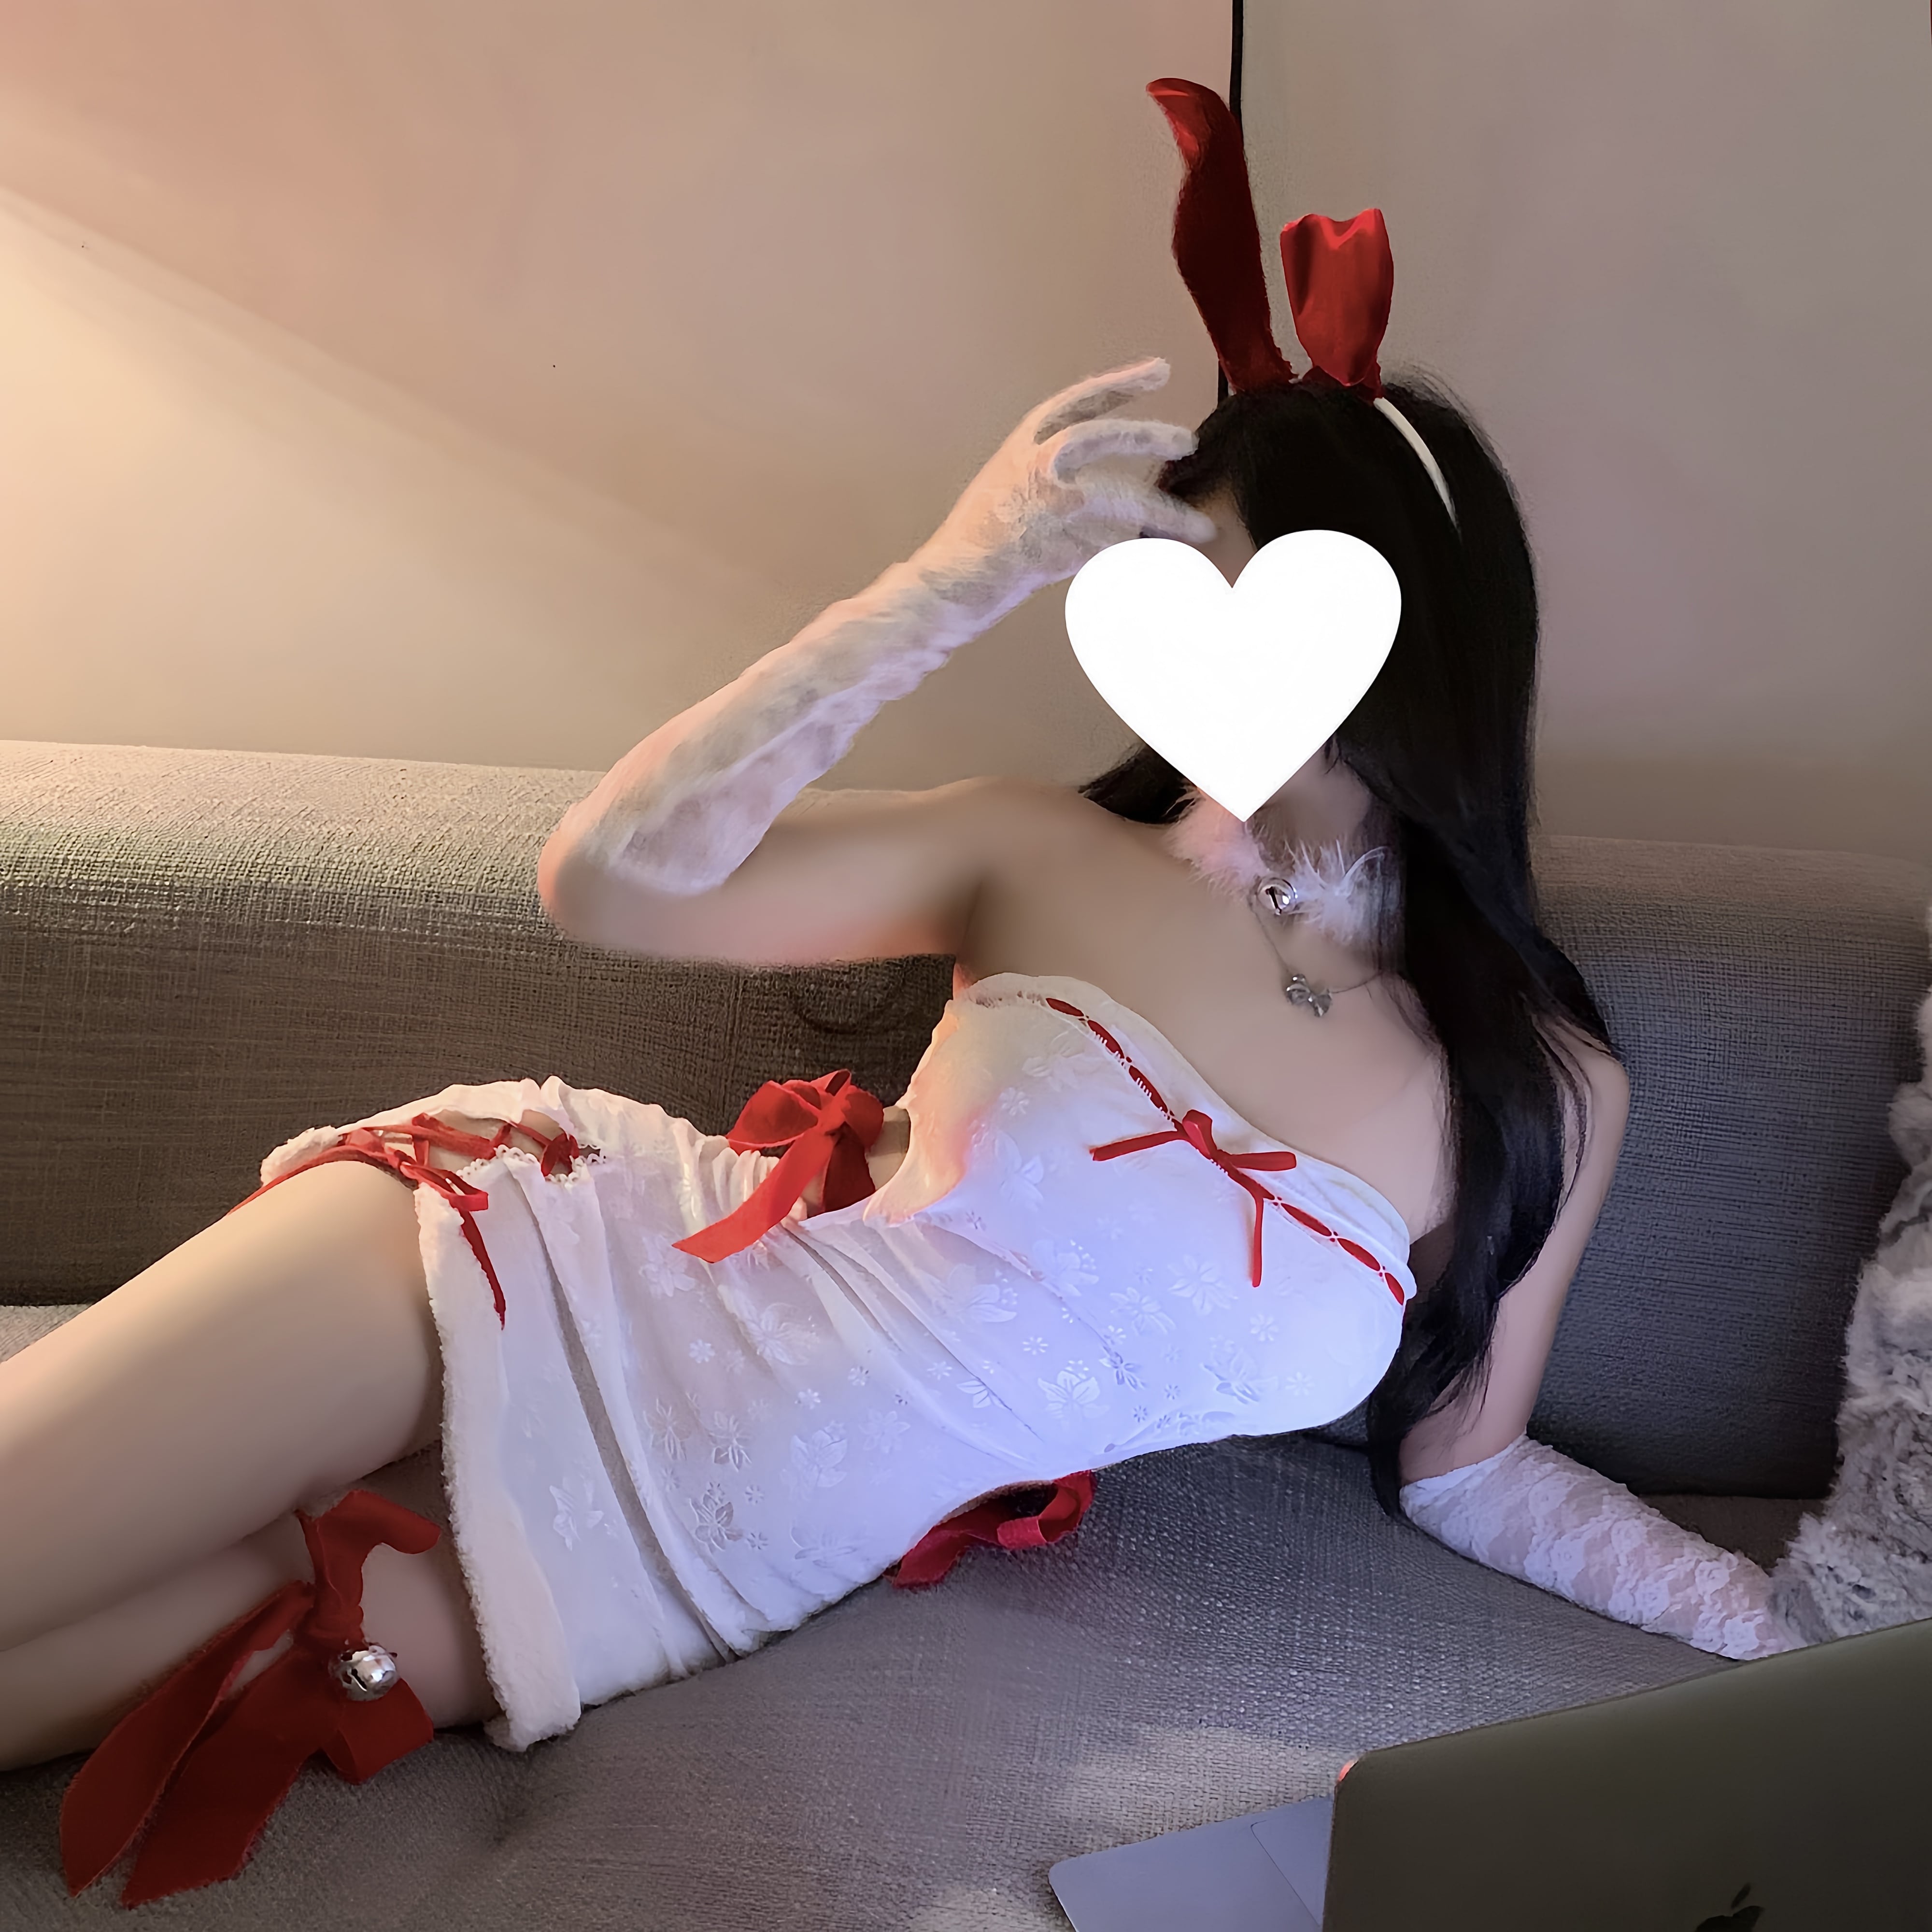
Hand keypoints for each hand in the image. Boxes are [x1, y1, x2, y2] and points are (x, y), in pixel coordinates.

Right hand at [909, 356, 1218, 624]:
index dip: (1122, 383)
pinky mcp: (1063, 548)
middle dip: (1151, 436)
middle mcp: (1038, 467)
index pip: (1080, 401)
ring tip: (1203, 531)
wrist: (953, 581)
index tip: (1161, 370)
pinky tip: (1165, 567)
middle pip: (1105, 438)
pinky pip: (1117, 550)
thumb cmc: (980, 536)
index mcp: (1025, 444)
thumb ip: (1056, 471)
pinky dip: (1142, 561)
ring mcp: (1050, 507)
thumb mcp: (1010, 482)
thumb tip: (1115, 481)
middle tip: (1188, 442)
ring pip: (1125, 504)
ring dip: (1168, 519)